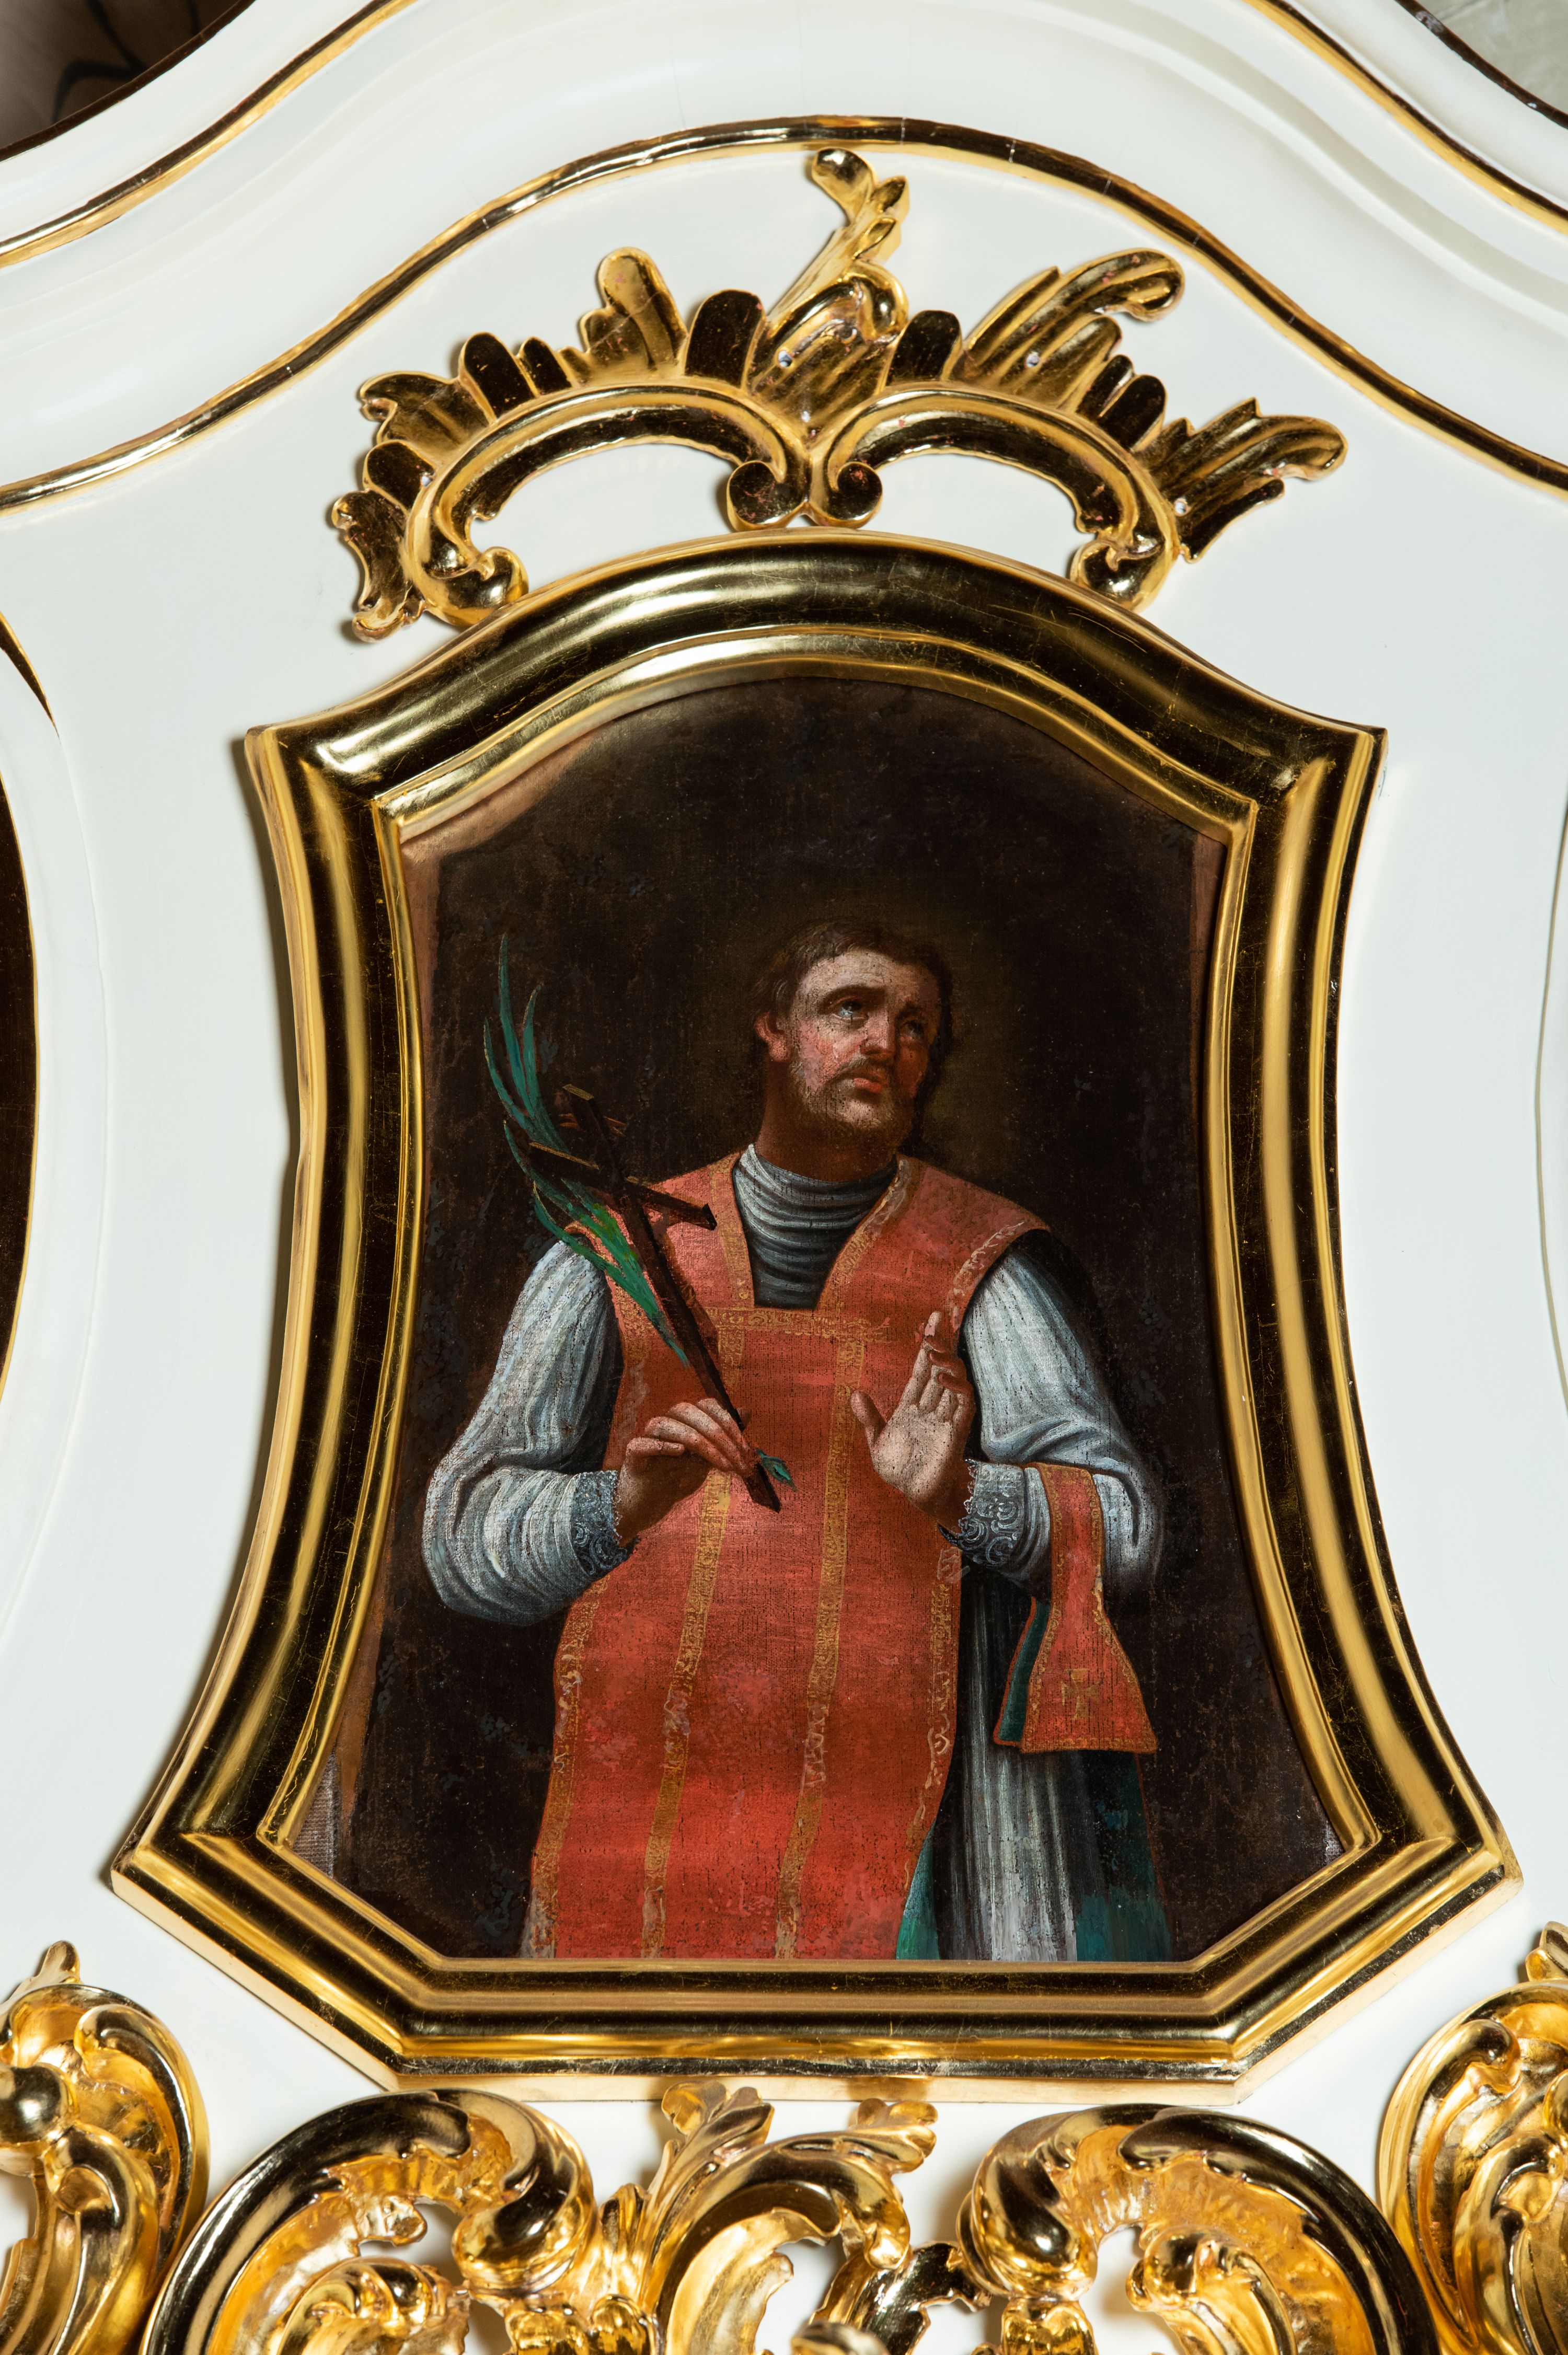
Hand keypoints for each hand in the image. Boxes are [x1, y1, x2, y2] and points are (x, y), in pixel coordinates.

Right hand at [613, 1397, 758, 1540]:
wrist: (651, 1503)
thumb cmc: (678, 1476)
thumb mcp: (708, 1457)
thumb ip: (725, 1435)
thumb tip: (746, 1411)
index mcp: (685, 1419)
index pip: (707, 1404)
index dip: (729, 1423)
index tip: (746, 1450)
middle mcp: (666, 1422)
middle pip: (689, 1411)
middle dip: (718, 1435)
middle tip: (736, 1463)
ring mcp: (646, 1436)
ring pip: (667, 1425)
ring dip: (700, 1444)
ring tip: (722, 1466)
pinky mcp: (633, 1455)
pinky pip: (642, 1443)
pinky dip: (661, 1445)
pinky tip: (680, 1452)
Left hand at [850, 1310, 975, 1527]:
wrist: (916, 1496)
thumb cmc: (900, 1471)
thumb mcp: (878, 1442)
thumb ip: (869, 1418)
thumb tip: (855, 1393)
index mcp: (912, 1407)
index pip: (921, 1370)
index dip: (926, 1347)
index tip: (930, 1322)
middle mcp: (931, 1407)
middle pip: (940, 1367)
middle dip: (941, 1342)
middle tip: (937, 1318)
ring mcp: (945, 1417)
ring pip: (954, 1380)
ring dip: (947, 1361)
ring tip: (933, 1348)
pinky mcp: (956, 1431)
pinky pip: (963, 1403)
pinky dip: (956, 1387)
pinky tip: (943, 1376)